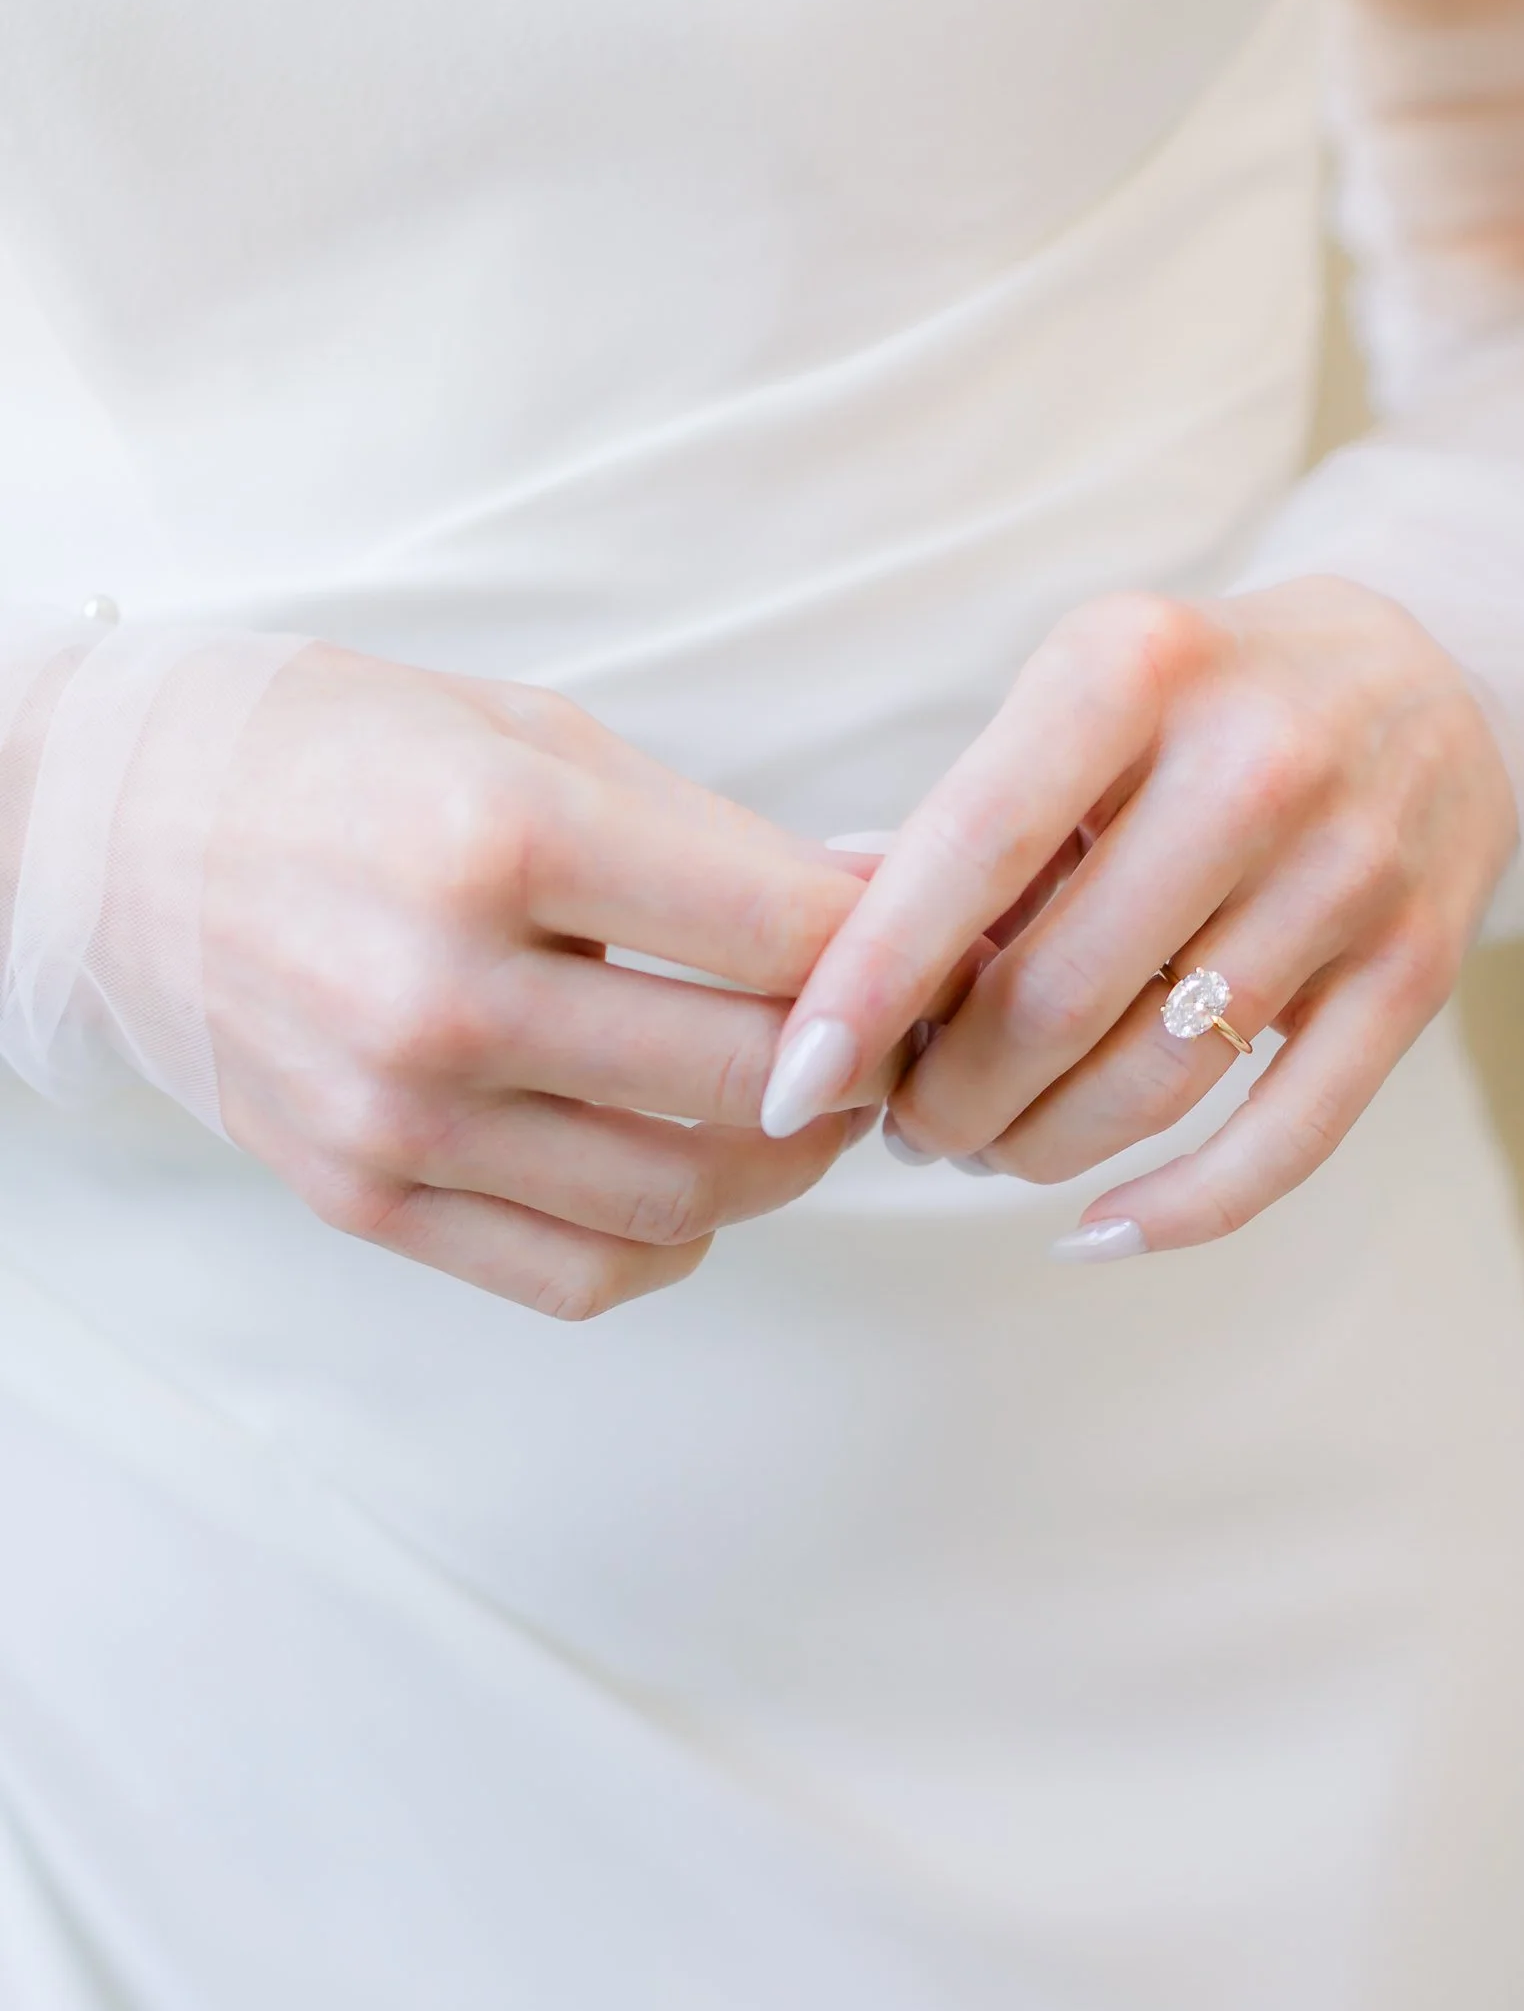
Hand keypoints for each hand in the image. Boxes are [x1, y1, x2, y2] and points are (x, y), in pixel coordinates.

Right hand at [208, 645, 890, 1315]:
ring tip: (795, 1104)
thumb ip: (717, 838)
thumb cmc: (342, 755)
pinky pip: (576, 1275)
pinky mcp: (358, 1194)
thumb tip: (885, 900)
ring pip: (681, 1200)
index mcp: (500, 839)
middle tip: (882, 1037)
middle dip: (857, 1066)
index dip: (891, 948)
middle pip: (749, 1081)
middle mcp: (445, 993)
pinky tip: (688, 1181)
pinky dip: (669, 1246)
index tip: (922, 946)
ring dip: (782, 1165)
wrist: (114, 826)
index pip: (786, 935)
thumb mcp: (536, 735)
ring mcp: (395, 1112)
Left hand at [758, 581, 1518, 1254]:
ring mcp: (1354, 870)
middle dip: (949, 1093)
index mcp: (1137, 666)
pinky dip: (1178, 1208)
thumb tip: (829, 996)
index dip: (869, 983)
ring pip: (1157, 1077)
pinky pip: (1288, 1138)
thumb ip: (967, 829)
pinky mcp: (1421, 967)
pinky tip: (1094, 1232)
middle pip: (1057, 994)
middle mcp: (1256, 762)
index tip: (791, 1084)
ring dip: (1040, 1147)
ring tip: (985, 1148)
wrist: (1432, 682)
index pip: (971, 848)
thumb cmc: (1198, 708)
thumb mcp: (1081, 698)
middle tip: (907, 1123)